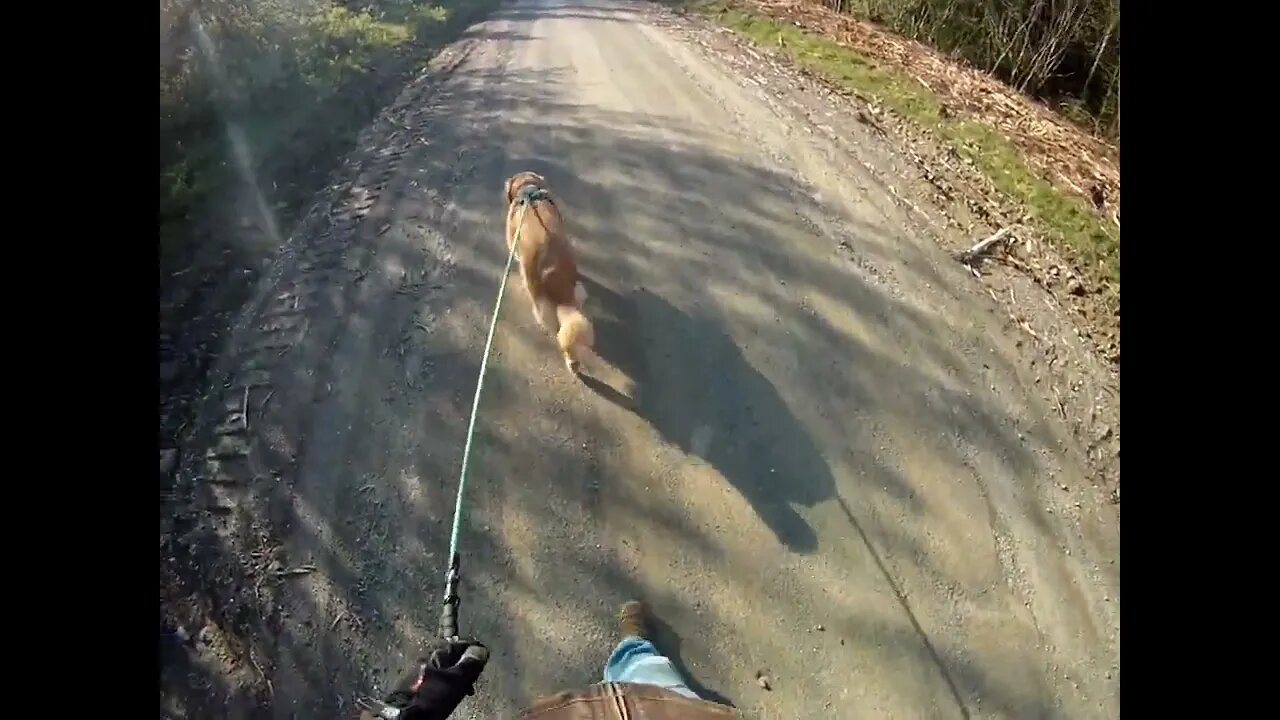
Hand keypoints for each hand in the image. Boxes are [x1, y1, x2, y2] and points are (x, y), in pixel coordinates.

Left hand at [373, 638, 488, 719]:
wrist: (403, 715)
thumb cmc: (431, 697)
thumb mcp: (455, 681)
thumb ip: (468, 666)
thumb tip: (481, 650)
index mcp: (437, 654)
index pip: (460, 644)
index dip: (474, 649)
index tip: (484, 655)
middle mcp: (427, 658)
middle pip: (452, 656)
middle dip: (465, 664)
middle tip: (475, 676)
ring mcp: (420, 672)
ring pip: (444, 669)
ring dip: (456, 676)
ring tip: (464, 688)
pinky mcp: (416, 685)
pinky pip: (437, 679)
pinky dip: (446, 683)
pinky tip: (448, 693)